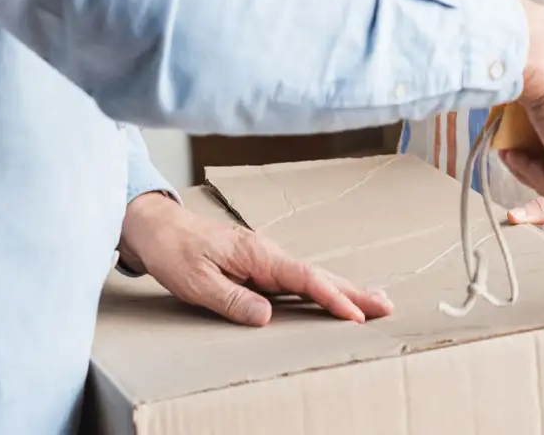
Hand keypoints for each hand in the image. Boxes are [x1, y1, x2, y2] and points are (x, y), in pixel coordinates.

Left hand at [118, 193, 393, 326]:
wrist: (156, 227)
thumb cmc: (174, 251)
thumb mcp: (197, 282)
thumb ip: (233, 299)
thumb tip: (267, 317)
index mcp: (258, 254)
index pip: (304, 279)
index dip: (332, 298)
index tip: (355, 315)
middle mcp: (267, 253)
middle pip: (319, 275)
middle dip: (354, 291)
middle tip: (387, 306)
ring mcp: (265, 257)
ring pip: (311, 276)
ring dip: (343, 289)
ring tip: (373, 301)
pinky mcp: (258, 264)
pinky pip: (297, 279)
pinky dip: (321, 288)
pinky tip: (332, 295)